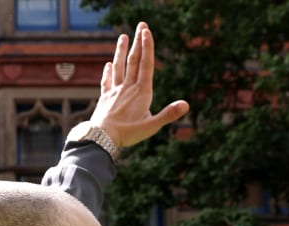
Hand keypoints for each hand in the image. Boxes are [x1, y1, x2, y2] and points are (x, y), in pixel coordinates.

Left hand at [90, 22, 189, 148]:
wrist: (102, 138)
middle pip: (134, 61)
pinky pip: (107, 81)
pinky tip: (108, 65)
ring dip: (121, 50)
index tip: (146, 31)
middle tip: (141, 24)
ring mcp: (116, 92)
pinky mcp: (106, 98)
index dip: (147, 47)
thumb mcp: (152, 126)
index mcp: (142, 92)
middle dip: (138, 42)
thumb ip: (169, 114)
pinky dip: (108, 72)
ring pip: (119, 67)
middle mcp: (128, 88)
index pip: (146, 65)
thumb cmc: (128, 134)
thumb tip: (186, 105)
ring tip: (123, 36)